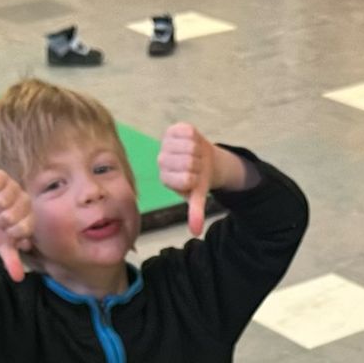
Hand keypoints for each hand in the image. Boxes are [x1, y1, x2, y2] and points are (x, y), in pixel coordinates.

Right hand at [0, 169, 35, 281]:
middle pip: (11, 216)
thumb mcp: (2, 244)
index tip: (6, 232)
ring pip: (1, 201)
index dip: (10, 233)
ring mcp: (14, 187)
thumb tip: (18, 278)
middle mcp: (25, 201)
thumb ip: (11, 259)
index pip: (23, 229)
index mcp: (30, 218)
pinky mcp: (0, 176)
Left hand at [157, 121, 217, 236]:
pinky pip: (190, 131)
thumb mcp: (198, 196)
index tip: (195, 178)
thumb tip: (196, 233)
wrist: (202, 159)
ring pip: (191, 146)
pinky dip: (196, 137)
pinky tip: (192, 143)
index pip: (187, 179)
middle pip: (189, 162)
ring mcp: (165, 143)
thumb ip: (195, 212)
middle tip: (197, 166)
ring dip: (199, 151)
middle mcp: (161, 161)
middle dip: (199, 164)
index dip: (197, 178)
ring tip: (196, 155)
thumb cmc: (198, 180)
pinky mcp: (172, 129)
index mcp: (165, 178)